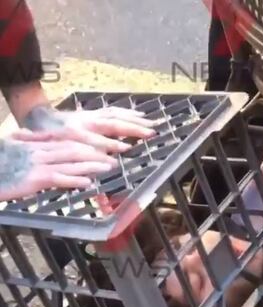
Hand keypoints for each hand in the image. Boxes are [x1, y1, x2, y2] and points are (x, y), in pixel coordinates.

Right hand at [0, 136, 117, 201]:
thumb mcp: (8, 144)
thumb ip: (23, 139)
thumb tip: (34, 134)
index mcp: (35, 144)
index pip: (66, 141)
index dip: (86, 144)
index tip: (102, 147)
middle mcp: (39, 152)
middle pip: (73, 149)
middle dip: (96, 154)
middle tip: (114, 158)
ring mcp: (37, 165)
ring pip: (70, 162)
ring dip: (92, 165)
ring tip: (109, 168)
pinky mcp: (33, 179)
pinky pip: (58, 178)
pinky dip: (74, 180)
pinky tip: (88, 183)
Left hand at [22, 105, 157, 152]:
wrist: (37, 116)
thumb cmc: (48, 139)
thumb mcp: (57, 152)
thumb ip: (76, 159)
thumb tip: (96, 166)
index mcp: (75, 134)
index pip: (97, 140)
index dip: (111, 144)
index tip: (127, 149)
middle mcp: (85, 122)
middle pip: (112, 124)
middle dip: (132, 128)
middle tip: (151, 133)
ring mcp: (90, 116)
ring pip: (115, 115)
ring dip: (135, 120)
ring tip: (152, 124)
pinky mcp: (94, 112)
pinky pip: (113, 111)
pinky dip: (128, 113)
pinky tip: (140, 115)